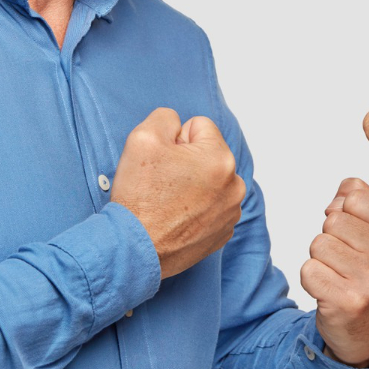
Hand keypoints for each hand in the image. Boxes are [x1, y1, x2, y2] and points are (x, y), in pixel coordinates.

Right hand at [111, 108, 244, 278]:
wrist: (133, 250)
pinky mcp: (223, 233)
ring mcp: (230, 212)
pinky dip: (195, 209)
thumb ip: (166, 118)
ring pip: (209, 180)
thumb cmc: (139, 198)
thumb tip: (177, 125)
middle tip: (162, 182)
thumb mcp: (143, 138)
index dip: (174, 139)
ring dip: (192, 185)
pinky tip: (175, 217)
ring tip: (168, 201)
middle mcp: (234, 186)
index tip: (162, 161)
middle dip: (186, 161)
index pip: (199, 126)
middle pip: (207, 154)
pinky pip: (210, 206)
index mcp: (221, 159)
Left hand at [300, 178, 368, 365]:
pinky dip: (312, 280)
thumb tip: (343, 191)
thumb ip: (363, 199)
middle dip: (333, 239)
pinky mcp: (349, 302)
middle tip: (349, 263)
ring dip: (322, 260)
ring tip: (341, 278)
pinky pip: (308, 269)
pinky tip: (331, 293)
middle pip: (333, 220)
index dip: (347, 214)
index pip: (356, 197)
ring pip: (318, 244)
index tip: (359, 237)